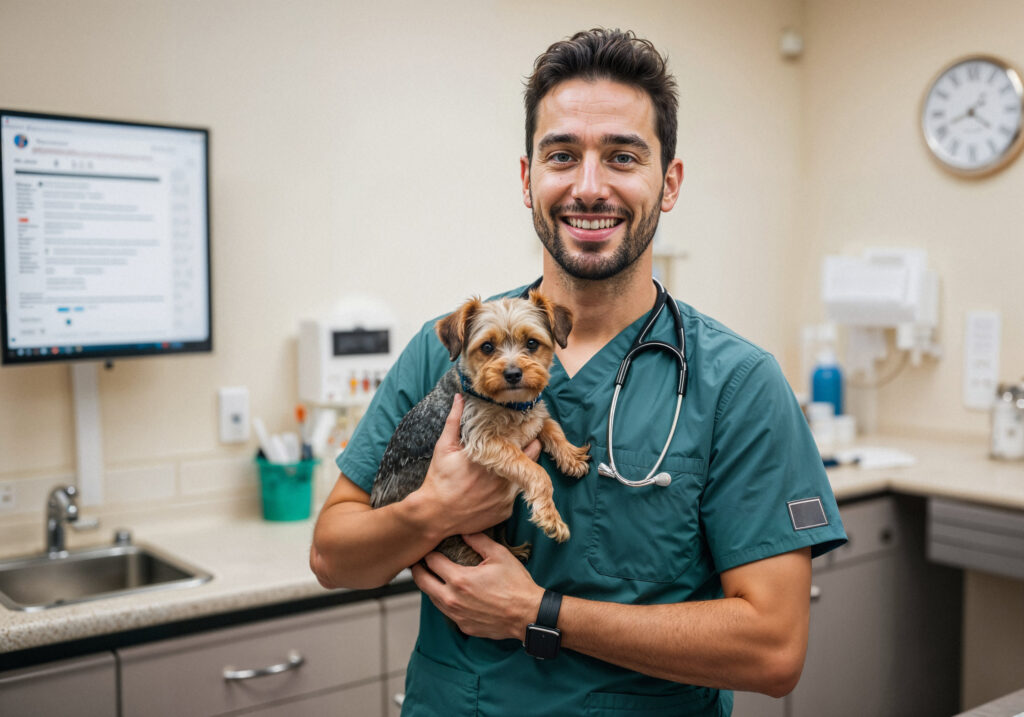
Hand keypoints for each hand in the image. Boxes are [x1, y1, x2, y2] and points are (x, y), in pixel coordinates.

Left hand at [412, 532, 543, 639]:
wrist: (528, 615)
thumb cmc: (516, 585)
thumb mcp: (499, 555)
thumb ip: (478, 540)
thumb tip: (464, 531)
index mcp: (459, 579)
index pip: (432, 562)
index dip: (428, 552)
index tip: (428, 548)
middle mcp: (453, 599)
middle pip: (422, 582)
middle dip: (418, 570)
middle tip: (418, 562)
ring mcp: (457, 615)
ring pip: (432, 599)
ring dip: (430, 586)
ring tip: (432, 576)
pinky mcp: (463, 626)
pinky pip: (447, 612)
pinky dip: (445, 601)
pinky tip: (451, 594)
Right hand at [415, 394, 540, 536]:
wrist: (434, 515)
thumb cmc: (439, 479)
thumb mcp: (444, 447)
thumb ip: (455, 421)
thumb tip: (460, 397)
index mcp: (494, 458)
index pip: (527, 441)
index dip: (528, 435)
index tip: (523, 430)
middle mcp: (506, 478)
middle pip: (532, 458)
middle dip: (527, 450)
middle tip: (515, 447)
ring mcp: (508, 497)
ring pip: (524, 479)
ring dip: (517, 472)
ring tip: (502, 468)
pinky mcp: (505, 512)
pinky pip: (514, 498)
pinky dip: (507, 492)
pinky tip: (492, 489)